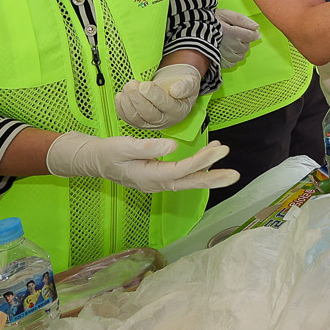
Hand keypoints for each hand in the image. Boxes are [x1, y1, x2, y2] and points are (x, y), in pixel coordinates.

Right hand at [45, 132, 238, 192]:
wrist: (93, 160)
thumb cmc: (106, 152)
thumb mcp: (123, 146)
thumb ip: (147, 147)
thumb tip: (172, 146)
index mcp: (148, 177)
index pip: (181, 170)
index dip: (202, 161)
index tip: (220, 150)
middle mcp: (156, 184)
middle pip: (189, 182)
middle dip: (213, 178)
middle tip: (235, 175)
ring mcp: (157, 182)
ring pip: (188, 180)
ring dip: (208, 171)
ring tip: (224, 156)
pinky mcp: (158, 177)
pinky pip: (182, 175)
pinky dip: (197, 166)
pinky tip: (208, 153)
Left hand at [115, 63, 201, 129]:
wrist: (174, 91)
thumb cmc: (181, 86)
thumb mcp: (190, 82)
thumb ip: (185, 86)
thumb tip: (175, 91)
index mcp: (178, 111)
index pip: (165, 105)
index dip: (153, 96)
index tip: (144, 85)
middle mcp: (164, 121)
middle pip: (148, 114)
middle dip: (137, 98)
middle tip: (132, 84)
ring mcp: (150, 124)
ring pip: (136, 118)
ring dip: (128, 102)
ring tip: (127, 87)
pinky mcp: (139, 123)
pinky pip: (128, 119)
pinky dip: (121, 108)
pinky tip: (121, 95)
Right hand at [215, 9, 260, 68]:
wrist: (195, 30)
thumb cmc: (211, 21)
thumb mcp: (227, 14)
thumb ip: (243, 20)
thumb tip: (256, 27)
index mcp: (232, 33)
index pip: (252, 36)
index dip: (253, 32)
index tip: (248, 30)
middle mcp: (230, 46)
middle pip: (247, 46)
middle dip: (244, 41)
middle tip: (234, 34)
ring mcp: (225, 56)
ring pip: (241, 56)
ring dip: (239, 50)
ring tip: (230, 42)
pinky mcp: (220, 62)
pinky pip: (233, 63)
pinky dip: (233, 58)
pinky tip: (227, 50)